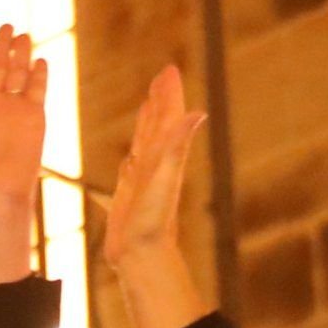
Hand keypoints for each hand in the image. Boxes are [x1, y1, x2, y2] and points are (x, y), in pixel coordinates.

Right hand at [97, 64, 213, 327]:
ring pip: (146, 144)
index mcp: (164, 157)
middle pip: (159, 125)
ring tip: (147, 104)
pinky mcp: (130, 197)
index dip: (169, 94)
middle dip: (161, 100)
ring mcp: (143, 181)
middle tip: (162, 76)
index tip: (169, 70)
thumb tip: (198, 113)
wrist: (142, 258)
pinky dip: (132, 154)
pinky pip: (131, 168)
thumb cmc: (153, 221)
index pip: (169, 118)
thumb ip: (178, 144)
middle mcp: (156, 165)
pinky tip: (130, 155)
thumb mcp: (165, 178)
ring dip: (147, 123)